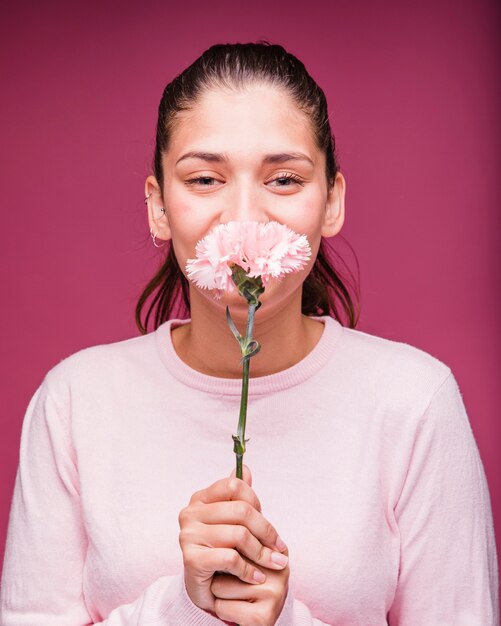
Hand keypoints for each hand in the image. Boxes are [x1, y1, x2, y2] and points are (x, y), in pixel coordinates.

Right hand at [178, 465, 288, 613]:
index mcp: (200, 499)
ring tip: (273, 564)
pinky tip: (257, 577)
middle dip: (266, 531)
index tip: (269, 524)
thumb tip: (246, 469)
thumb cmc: (221, 550)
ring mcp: (188, 535)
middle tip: (280, 550)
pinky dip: (249, 569)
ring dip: (262, 553)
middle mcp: (190, 513)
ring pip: (239, 535)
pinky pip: (230, 558)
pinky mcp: (191, 558)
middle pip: (241, 510)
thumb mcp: (232, 523)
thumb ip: (238, 498)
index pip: (234, 486)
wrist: (204, 589)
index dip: (256, 501)